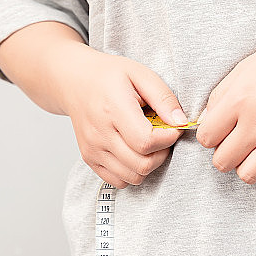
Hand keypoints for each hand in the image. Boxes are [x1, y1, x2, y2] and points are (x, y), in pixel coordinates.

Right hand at [58, 45, 187, 187]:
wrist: (74, 81)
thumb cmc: (109, 76)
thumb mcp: (141, 74)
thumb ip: (163, 98)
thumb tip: (181, 122)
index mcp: (112, 110)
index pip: (146, 141)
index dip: (168, 138)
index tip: (173, 127)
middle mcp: (99, 134)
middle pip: (142, 164)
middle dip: (163, 153)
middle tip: (164, 136)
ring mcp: (92, 150)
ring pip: (133, 177)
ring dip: (150, 164)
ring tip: (150, 143)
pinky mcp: (89, 159)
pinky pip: (119, 181)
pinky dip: (133, 171)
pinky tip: (135, 152)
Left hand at [195, 23, 255, 184]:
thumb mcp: (245, 69)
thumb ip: (220, 97)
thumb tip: (204, 122)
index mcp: (239, 100)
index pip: (206, 138)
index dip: (211, 136)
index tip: (222, 130)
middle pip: (223, 162)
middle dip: (226, 154)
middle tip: (239, 141)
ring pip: (248, 175)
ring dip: (248, 165)